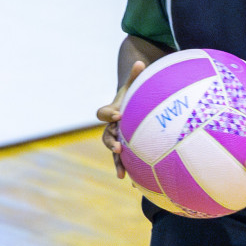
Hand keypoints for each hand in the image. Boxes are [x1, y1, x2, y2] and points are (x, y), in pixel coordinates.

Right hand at [97, 60, 145, 178]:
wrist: (130, 110)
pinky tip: (136, 184)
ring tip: (122, 173)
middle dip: (111, 143)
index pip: (103, 113)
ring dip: (117, 162)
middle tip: (119, 147)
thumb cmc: (133, 97)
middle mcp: (110, 128)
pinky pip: (124, 162)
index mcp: (111, 112)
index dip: (109, 114)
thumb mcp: (134, 87)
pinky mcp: (125, 150)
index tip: (119, 115)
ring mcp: (116, 140)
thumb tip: (141, 61)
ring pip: (113, 152)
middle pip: (106, 136)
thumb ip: (136, 76)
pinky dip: (129, 171)